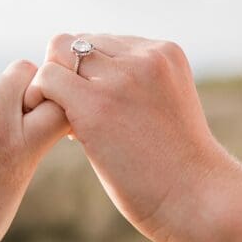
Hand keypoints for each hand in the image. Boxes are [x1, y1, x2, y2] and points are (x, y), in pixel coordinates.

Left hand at [23, 34, 237, 241]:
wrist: (200, 200)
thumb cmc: (180, 168)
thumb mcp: (166, 105)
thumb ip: (137, 83)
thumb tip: (85, 78)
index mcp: (164, 52)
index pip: (102, 41)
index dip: (89, 73)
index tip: (95, 107)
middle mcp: (143, 56)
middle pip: (76, 43)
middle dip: (69, 76)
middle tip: (76, 117)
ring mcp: (121, 78)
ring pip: (57, 54)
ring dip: (54, 88)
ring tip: (72, 127)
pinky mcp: (96, 104)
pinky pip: (47, 79)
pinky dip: (41, 100)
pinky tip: (63, 134)